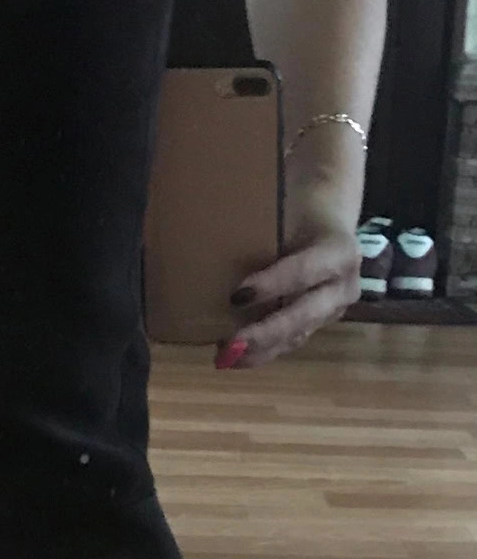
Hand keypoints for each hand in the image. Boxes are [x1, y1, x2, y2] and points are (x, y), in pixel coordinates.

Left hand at [215, 198, 361, 370]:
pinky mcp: (318, 324)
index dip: (274, 284)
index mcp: (339, 250)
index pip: (306, 271)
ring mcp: (333, 309)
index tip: (237, 295)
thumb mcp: (286, 202)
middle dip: (266, 333)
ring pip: (297, 335)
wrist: (326, 217)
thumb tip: (215, 200)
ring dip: (260, 350)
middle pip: (304, 314)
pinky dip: (261, 352)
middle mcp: (343, 285)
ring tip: (225, 358)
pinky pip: (290, 342)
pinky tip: (233, 358)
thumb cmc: (298, 205)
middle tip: (230, 344)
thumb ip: (261, 207)